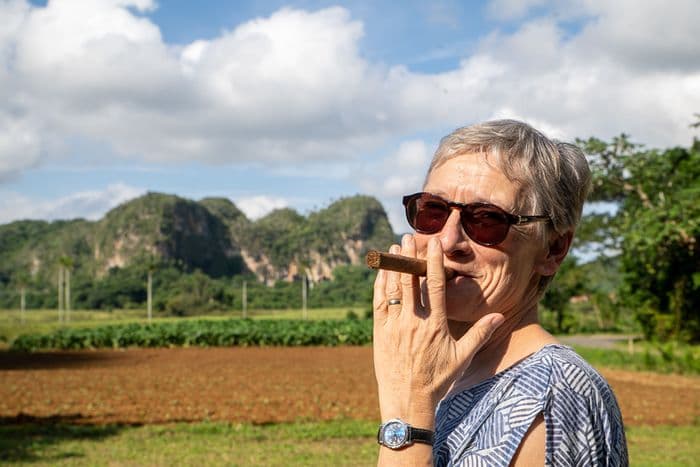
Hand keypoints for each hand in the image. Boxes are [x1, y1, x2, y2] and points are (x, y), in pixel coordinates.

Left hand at [372, 235, 503, 427]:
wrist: (408, 401)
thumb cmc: (439, 380)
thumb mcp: (463, 358)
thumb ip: (480, 333)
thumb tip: (499, 316)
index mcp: (436, 325)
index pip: (434, 285)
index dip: (433, 261)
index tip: (433, 243)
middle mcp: (414, 322)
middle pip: (410, 281)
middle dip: (410, 256)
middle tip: (410, 236)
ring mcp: (394, 327)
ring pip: (393, 289)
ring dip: (394, 266)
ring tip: (395, 247)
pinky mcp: (380, 333)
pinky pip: (379, 303)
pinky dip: (380, 286)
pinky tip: (382, 273)